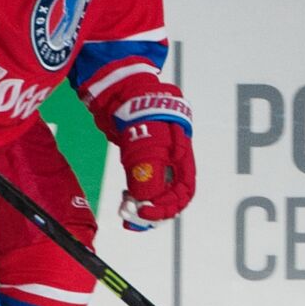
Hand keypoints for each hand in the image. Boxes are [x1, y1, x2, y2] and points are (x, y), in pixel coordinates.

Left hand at [113, 90, 194, 230]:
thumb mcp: (148, 140)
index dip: (168, 207)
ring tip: (126, 212)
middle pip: (171, 195)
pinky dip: (135, 196)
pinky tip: (125, 200)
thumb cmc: (141, 108)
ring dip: (143, 206)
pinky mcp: (140, 157)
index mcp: (182, 155)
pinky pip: (143, 183)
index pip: (183, 191)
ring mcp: (156, 158)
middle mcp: (172, 160)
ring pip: (156, 191)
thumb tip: (146, 199)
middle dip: (154, 210)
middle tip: (133, 217)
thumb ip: (149, 170)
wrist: (121, 88)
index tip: (145, 212)